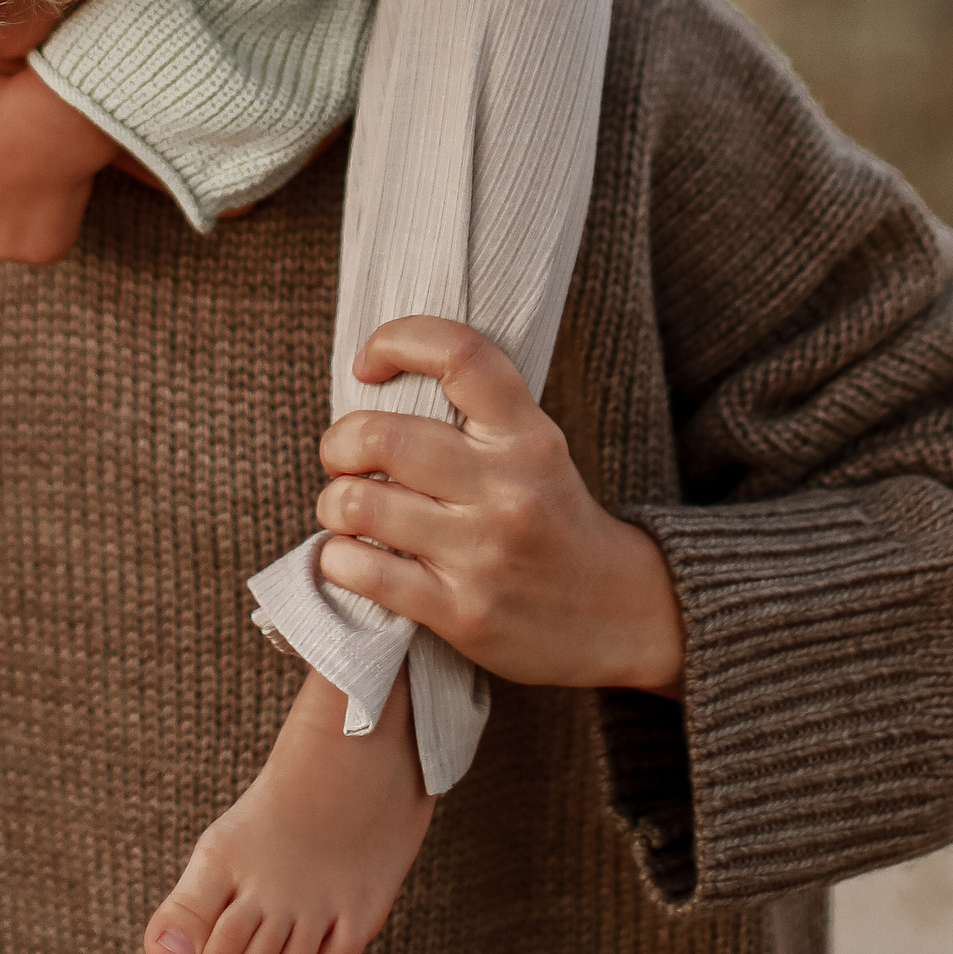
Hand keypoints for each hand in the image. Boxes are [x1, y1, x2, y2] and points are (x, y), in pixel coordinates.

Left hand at [0, 58, 119, 265]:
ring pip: (17, 236)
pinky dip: (61, 228)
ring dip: (31, 219)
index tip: (12, 151)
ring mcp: (3, 245)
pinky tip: (66, 199)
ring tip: (51, 183)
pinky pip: (50, 245)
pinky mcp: (40, 253)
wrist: (49, 121)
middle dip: (5, 201)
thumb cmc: (2, 100)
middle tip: (33, 169)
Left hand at [315, 320, 685, 696]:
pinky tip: (350, 558)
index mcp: (528, 434)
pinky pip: (365, 572)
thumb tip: (372, 386)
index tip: (369, 363)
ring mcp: (484, 552)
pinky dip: (338, 559)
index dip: (397, 340)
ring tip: (345, 511)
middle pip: (383, 436)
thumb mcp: (535, 449)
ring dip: (332, 505)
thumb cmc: (552, 518)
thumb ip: (474, 416)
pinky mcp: (463, 613)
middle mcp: (508, 487)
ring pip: (361, 505)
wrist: (620, 612)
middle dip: (339, 443)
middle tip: (342, 459)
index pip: (459, 354)